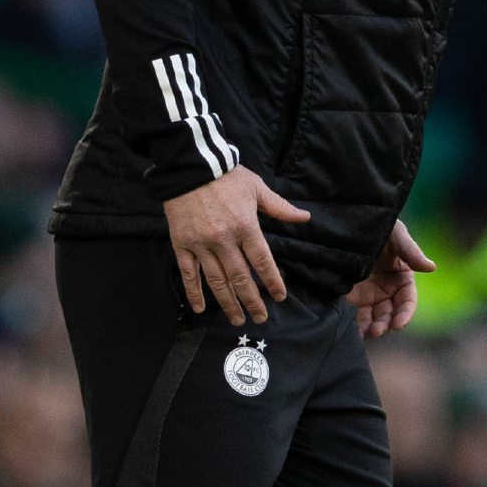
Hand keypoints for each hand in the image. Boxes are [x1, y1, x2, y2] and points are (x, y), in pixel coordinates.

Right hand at [164, 166, 309, 325]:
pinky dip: (194, 293)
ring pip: (216, 281)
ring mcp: (201, 244)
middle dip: (252, 301)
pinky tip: (201, 309)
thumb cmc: (227, 176)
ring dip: (228, 303)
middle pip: (240, 278)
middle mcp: (224, 240)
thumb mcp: (257, 188)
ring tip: (237, 319)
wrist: (189, 166)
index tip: (280, 296)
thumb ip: (280, 207)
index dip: (272, 281)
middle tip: (260, 318)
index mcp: (245, 226)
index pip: (262, 261)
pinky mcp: (182, 245)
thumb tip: (305, 218)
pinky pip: (188, 274)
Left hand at [347, 220, 434, 338]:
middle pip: (390, 314)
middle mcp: (388, 290)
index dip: (405, 314)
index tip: (398, 324)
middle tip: (377, 331)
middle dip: (385, 324)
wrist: (348, 223)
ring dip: (370, 329)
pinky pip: (354, 316)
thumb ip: (411, 251)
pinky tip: (350, 331)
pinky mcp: (351, 297)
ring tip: (365, 334)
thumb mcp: (396, 234)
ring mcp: (369, 295)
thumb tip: (431, 267)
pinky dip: (354, 326)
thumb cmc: (378, 226)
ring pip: (372, 319)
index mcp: (403, 278)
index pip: (407, 301)